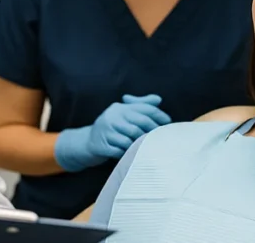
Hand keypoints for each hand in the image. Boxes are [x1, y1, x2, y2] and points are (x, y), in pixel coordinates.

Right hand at [54, 94, 171, 172]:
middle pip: (139, 123)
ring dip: (139, 144)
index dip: (158, 115)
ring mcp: (105, 132)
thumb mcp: (123, 114)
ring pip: (131, 138)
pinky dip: (127, 153)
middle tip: (160, 138)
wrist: (86, 144)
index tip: (167, 123)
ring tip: (146, 147)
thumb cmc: (111, 129)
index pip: (143, 108)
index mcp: (119, 108)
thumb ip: (140, 106)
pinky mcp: (101, 146)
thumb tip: (158, 99)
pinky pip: (121, 151)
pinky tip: (131, 154)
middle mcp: (111, 117)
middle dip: (151, 131)